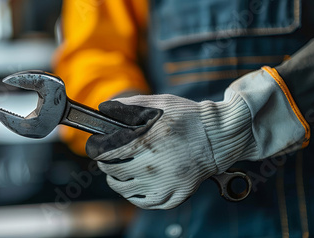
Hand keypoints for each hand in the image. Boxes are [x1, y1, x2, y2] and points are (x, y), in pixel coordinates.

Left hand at [86, 69, 308, 208]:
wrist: (217, 137)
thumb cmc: (187, 118)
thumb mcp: (157, 104)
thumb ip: (128, 106)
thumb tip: (103, 110)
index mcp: (147, 142)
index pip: (108, 154)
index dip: (97, 151)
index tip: (95, 148)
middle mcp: (154, 166)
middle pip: (114, 172)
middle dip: (105, 165)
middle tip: (105, 160)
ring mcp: (165, 184)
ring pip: (125, 190)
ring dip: (115, 182)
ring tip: (115, 174)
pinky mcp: (175, 195)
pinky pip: (145, 202)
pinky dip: (134, 196)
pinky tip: (133, 186)